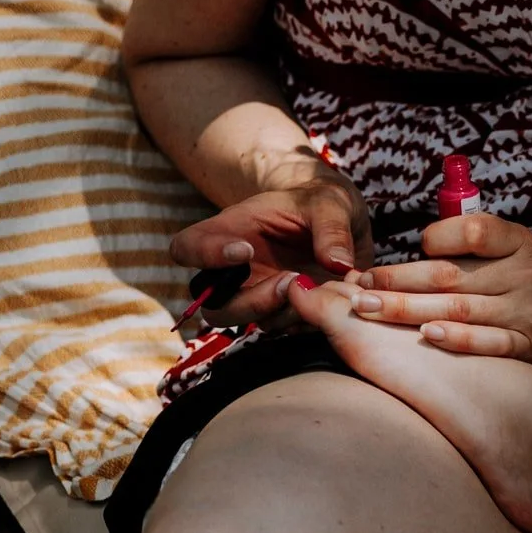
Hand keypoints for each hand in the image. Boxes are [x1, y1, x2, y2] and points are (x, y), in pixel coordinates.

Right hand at [168, 177, 371, 326]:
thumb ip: (330, 228)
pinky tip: (326, 304)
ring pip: (246, 323)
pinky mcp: (284, 311)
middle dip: (249, 302)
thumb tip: (336, 264)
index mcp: (229, 232)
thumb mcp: (331, 203)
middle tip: (288, 282)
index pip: (187, 248)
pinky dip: (301, 323)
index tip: (244, 251)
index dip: (204, 256)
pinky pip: (281, 329)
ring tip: (311, 288)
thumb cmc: (324, 204)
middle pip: (213, 304)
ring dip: (276, 313)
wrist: (344, 224)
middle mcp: (235, 271)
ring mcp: (257, 295)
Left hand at [349, 212, 531, 370]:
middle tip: (359, 286)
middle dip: (399, 280)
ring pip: (458, 308)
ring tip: (370, 309)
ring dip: (408, 310)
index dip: (438, 238)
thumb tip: (415, 250)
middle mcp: (526, 275)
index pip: (475, 231)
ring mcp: (528, 312)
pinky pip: (488, 342)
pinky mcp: (526, 345)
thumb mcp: (517, 253)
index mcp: (520, 243)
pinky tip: (426, 336)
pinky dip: (457, 340)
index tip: (413, 248)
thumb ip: (475, 248)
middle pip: (452, 275)